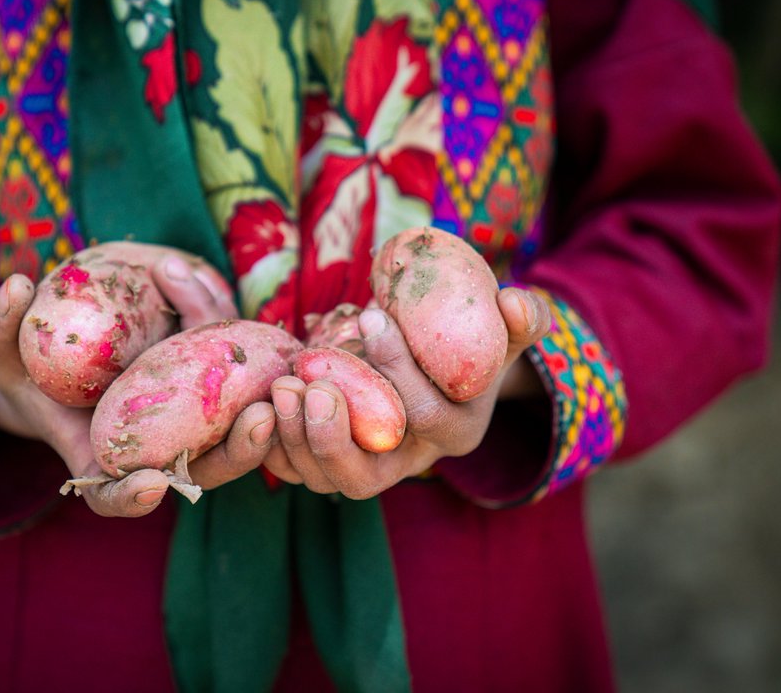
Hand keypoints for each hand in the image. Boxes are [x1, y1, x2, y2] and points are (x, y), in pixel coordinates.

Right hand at [0, 245, 272, 516]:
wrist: (67, 354)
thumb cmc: (27, 366)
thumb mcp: (1, 349)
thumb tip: (16, 285)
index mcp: (97, 459)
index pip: (114, 497)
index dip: (131, 498)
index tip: (151, 484)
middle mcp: (150, 453)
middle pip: (200, 472)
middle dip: (234, 455)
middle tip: (258, 423)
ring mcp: (185, 427)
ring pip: (233, 437)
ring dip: (263, 422)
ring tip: (281, 389)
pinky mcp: (209, 395)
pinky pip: (238, 387)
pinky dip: (252, 363)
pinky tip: (273, 340)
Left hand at [262, 288, 551, 498]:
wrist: (440, 373)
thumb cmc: (470, 349)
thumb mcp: (503, 335)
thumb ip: (519, 320)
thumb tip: (514, 301)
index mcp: (455, 434)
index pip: (427, 416)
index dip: (401, 371)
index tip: (374, 321)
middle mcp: (406, 463)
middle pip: (364, 478)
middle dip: (332, 438)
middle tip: (311, 387)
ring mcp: (365, 467)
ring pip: (322, 479)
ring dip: (294, 440)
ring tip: (281, 389)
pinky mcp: (328, 461)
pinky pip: (294, 470)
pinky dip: (273, 447)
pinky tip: (261, 408)